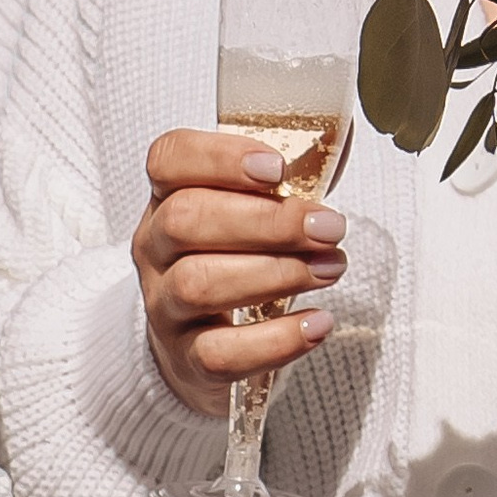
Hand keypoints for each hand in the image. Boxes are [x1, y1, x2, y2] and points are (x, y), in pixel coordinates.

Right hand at [135, 128, 350, 418]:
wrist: (195, 345)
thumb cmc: (233, 260)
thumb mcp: (249, 212)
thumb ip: (290, 178)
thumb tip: (342, 138)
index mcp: (167, 197)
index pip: (168, 160)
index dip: (219, 158)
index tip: (276, 168)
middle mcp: (155, 248)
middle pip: (186, 221)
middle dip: (267, 221)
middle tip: (329, 228)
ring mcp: (165, 306)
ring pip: (199, 285)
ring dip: (276, 273)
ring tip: (331, 268)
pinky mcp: (187, 359)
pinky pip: (220, 353)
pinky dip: (275, 340)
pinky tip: (317, 324)